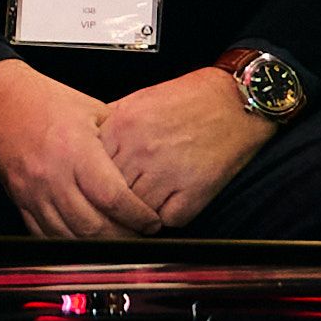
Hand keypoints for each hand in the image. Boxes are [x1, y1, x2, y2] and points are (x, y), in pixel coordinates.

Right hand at [0, 56, 163, 238]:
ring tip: (116, 240)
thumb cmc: (47, 100)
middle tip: (139, 235)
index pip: (113, 198)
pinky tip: (83, 239)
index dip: (137, 216)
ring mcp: (33, 191)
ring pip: (69, 236)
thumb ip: (120, 141)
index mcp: (76, 151)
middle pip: (93, 226)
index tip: (152, 221)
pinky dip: (67, 243)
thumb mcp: (93, 111)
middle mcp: (53, 175)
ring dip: (97, 245)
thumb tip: (149, 164)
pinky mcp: (19, 199)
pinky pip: (43, 234)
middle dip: (123, 237)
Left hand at [90, 65, 272, 227]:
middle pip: (111, 194)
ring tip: (142, 208)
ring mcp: (168, 173)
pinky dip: (167, 218)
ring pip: (136, 213)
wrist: (235, 100)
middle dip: (113, 202)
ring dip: (138, 215)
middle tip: (119, 205)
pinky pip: (169, 221)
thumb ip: (108, 125)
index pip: (91, 170)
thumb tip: (85, 149)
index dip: (93, 182)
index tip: (96, 188)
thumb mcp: (137, 101)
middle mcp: (142, 151)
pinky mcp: (195, 191)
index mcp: (122, 127)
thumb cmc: (189, 99)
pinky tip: (169, 205)